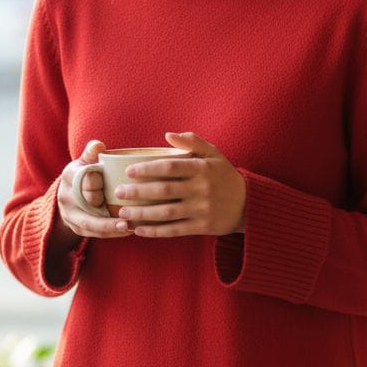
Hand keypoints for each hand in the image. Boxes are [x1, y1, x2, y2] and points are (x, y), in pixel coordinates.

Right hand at [56, 139, 132, 238]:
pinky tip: (128, 230)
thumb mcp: (85, 161)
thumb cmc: (85, 174)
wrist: (69, 196)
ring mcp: (70, 214)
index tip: (112, 182)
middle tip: (128, 209)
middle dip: (105, 205)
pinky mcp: (76, 228)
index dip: (97, 181)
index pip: (84, 179)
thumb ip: (92, 153)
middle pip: (87, 202)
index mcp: (69, 176)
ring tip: (129, 226)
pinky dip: (111, 233)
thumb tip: (99, 145)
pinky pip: (94, 233)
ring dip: (110, 226)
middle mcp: (66, 196)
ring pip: (90, 222)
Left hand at [113, 131, 246, 237]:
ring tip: (122, 213)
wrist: (248, 204)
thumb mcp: (214, 154)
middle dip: (138, 192)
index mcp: (202, 169)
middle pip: (164, 191)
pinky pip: (174, 230)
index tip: (129, 171)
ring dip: (142, 214)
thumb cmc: (224, 176)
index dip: (148, 169)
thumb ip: (193, 141)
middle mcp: (202, 189)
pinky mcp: (202, 227)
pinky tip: (139, 230)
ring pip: (166, 213)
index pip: (170, 167)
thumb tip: (168, 135)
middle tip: (118, 192)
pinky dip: (155, 231)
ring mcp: (202, 209)